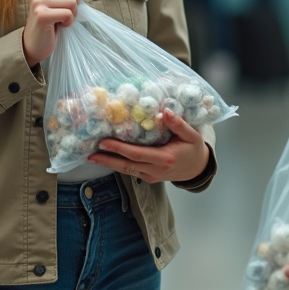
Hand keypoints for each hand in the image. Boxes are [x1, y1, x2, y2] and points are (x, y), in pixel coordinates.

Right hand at [22, 0, 89, 67]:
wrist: (34, 44)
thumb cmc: (49, 23)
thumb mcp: (56, 1)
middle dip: (75, 4)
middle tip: (64, 14)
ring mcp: (38, 2)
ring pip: (73, 2)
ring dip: (72, 14)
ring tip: (60, 20)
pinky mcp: (42, 15)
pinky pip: (68, 14)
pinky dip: (68, 22)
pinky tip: (58, 26)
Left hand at [88, 109, 208, 183]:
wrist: (198, 169)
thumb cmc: (194, 149)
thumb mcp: (192, 135)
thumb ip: (178, 124)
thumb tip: (165, 111)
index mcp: (164, 159)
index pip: (137, 154)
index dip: (119, 149)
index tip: (104, 142)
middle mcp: (156, 170)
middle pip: (127, 166)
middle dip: (107, 159)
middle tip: (90, 154)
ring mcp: (152, 176)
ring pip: (127, 170)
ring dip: (110, 164)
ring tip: (93, 156)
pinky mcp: (150, 178)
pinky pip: (132, 171)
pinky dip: (119, 165)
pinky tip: (109, 158)